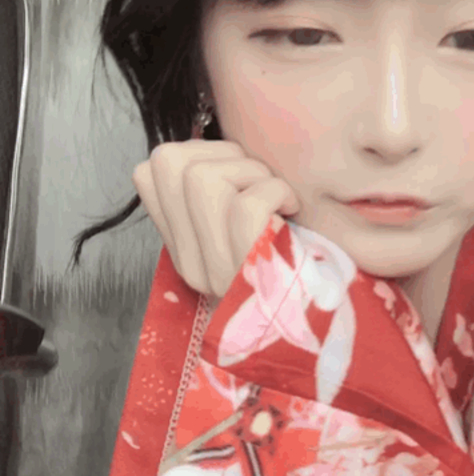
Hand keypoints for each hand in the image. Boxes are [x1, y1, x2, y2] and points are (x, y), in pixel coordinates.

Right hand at [132, 139, 299, 297]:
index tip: (234, 171)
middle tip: (259, 181)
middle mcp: (191, 260)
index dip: (194, 152)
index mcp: (184, 247)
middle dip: (224, 153)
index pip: (148, 172)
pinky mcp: (246, 268)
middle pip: (168, 162)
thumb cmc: (298, 261)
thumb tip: (223, 147)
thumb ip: (223, 196)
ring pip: (201, 177)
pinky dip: (276, 191)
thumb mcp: (247, 228)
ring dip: (251, 171)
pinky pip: (248, 203)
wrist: (323, 327)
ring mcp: (214, 268)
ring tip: (277, 196)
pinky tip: (291, 208)